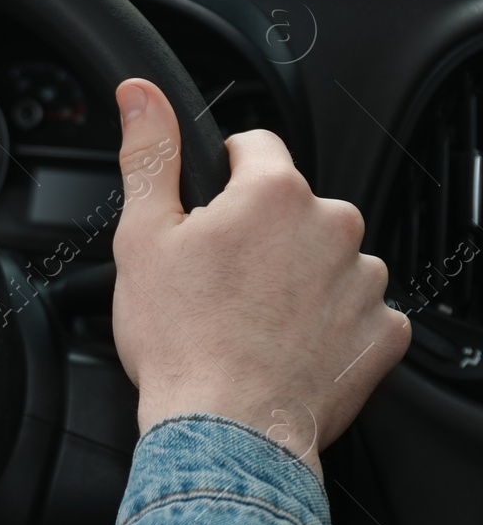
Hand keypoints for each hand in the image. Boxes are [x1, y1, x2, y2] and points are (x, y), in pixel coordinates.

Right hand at [111, 78, 410, 477]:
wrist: (226, 430)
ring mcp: (365, 281)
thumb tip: (141, 95)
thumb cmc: (181, 339)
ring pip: (327, 259)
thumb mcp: (141, 236)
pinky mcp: (383, 333)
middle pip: (292, 208)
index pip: (256, 147)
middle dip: (260, 234)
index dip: (222, 176)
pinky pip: (358, 312)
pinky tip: (285, 347)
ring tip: (249, 321)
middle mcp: (333, 226)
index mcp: (273, 193)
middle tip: (217, 282)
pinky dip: (328, 325)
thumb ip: (149, 154)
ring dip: (296, 278)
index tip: (206, 215)